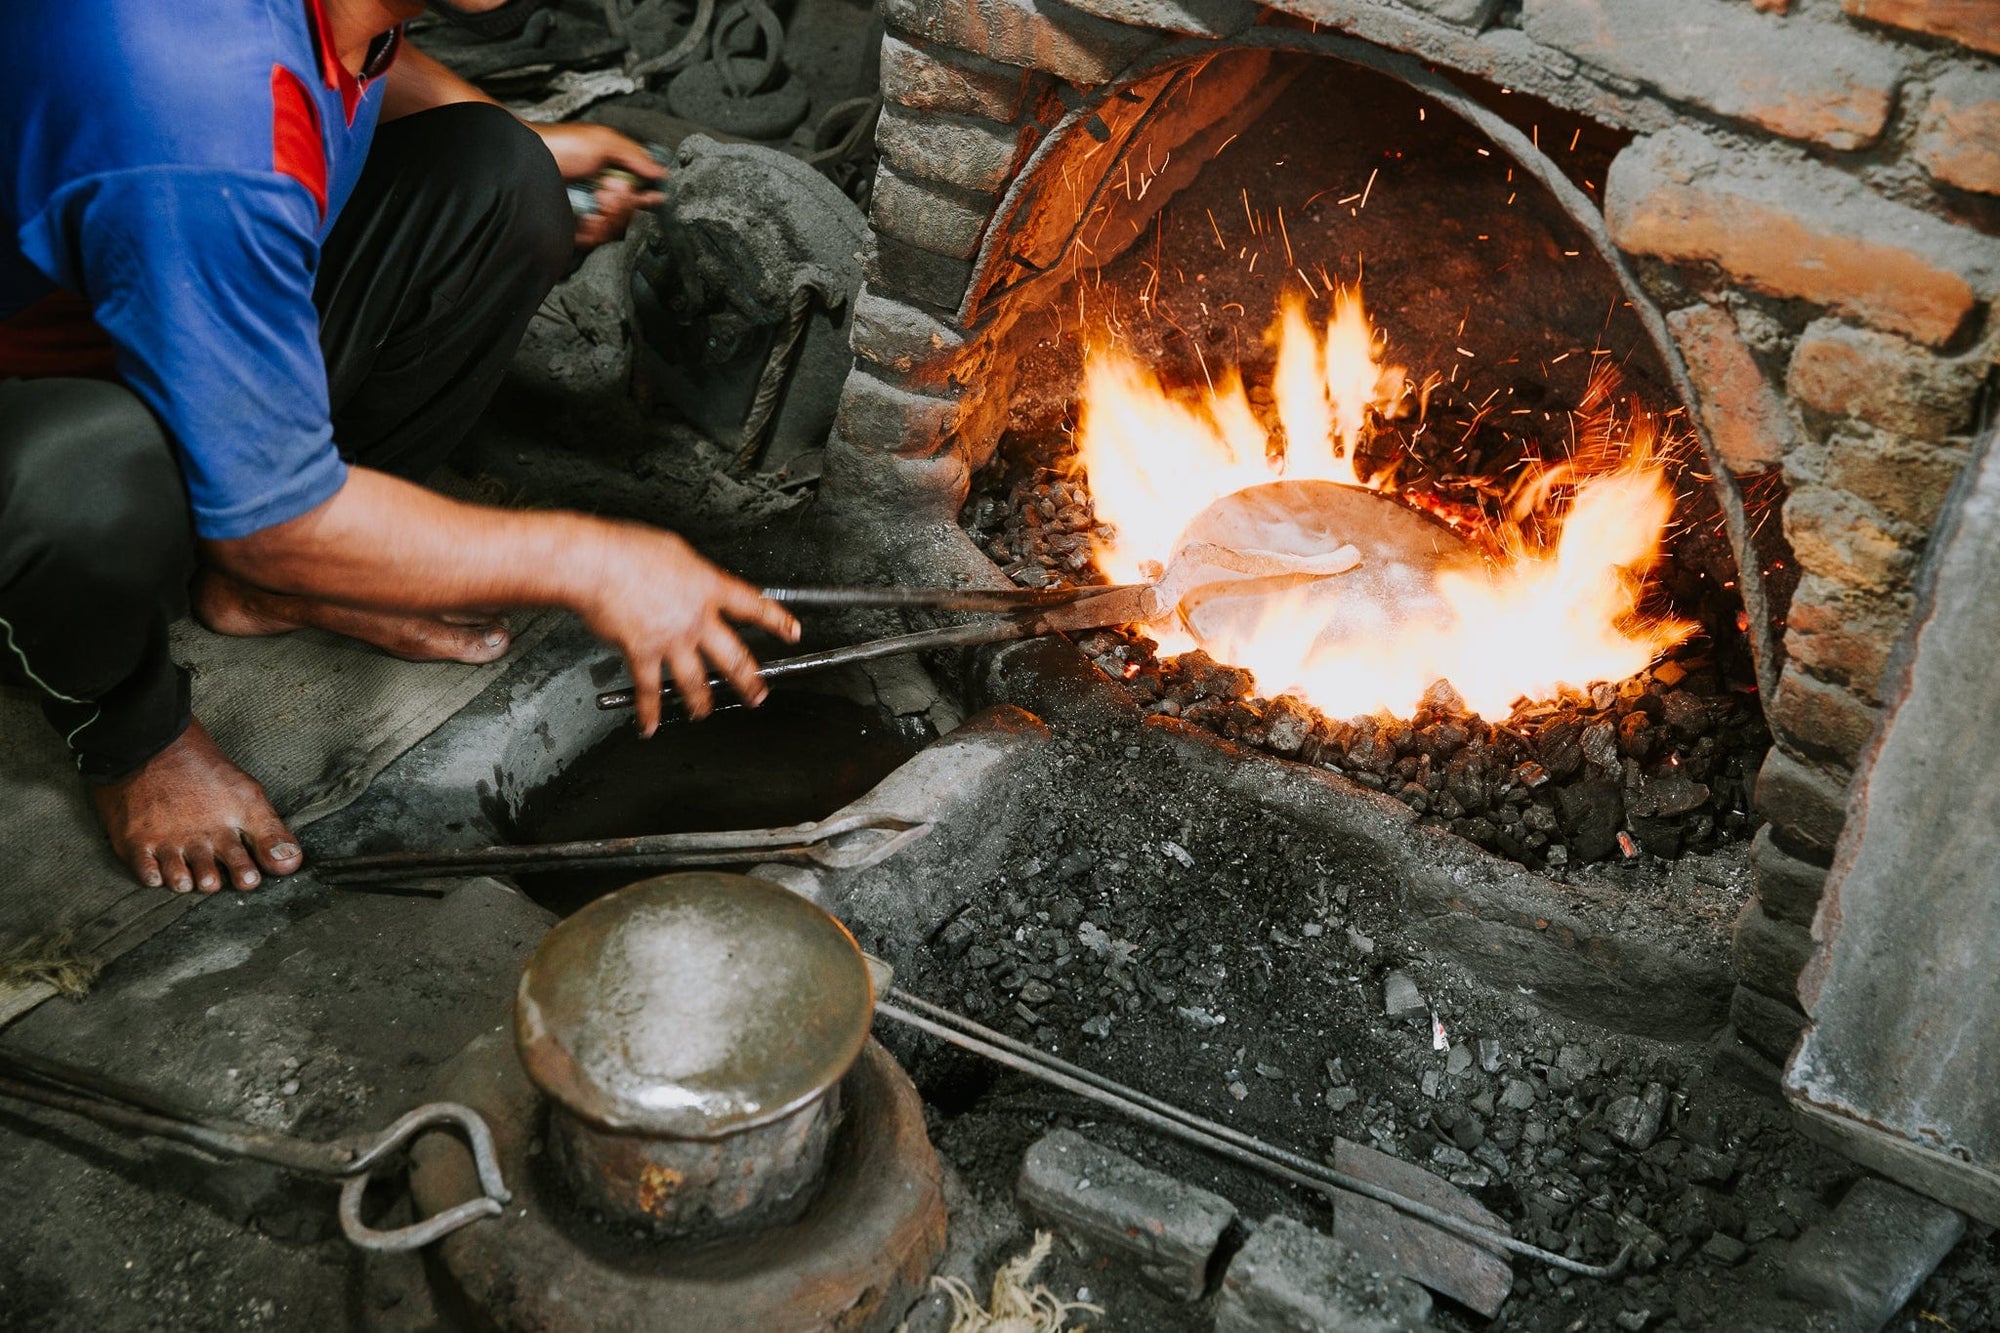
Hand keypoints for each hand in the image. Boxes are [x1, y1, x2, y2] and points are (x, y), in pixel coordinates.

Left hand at [530, 122, 666, 248]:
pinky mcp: (574, 228)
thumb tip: (661, 172)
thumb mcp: (603, 141)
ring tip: (595, 200)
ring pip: (614, 228)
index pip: (638, 190)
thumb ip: (635, 155)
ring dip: (609, 215)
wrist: (525, 163)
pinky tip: (585, 217)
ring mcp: (588, 212)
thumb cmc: (559, 145)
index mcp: (610, 172)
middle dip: (623, 202)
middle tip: (608, 190)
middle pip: (630, 213)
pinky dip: (593, 229)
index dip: (648, 197)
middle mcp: (600, 193)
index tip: (653, 198)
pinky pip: (595, 239)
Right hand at [573, 521, 800, 736]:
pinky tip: (649, 725)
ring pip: (696, 681)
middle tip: (757, 694)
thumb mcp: (675, 550)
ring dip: (701, 702)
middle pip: (733, 655)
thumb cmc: (627, 549)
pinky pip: (649, 690)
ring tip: (704, 712)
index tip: (792, 631)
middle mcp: (696, 617)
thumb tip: (694, 580)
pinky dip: (648, 711)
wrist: (596, 563)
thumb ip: (691, 574)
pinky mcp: (643, 653)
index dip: (776, 621)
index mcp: (707, 587)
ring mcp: (672, 639)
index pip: (752, 606)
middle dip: (749, 680)